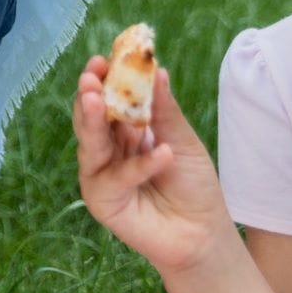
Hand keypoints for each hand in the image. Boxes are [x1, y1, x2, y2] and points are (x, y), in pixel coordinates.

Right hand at [73, 55, 234, 275]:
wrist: (203, 233)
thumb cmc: (193, 187)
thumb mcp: (182, 141)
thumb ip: (165, 109)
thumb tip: (157, 70)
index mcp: (123, 131)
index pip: (107, 100)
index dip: (103, 80)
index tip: (104, 59)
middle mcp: (106, 150)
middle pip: (89, 119)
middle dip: (88, 96)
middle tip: (90, 77)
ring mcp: (99, 175)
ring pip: (89, 143)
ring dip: (92, 120)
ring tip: (98, 98)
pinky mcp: (101, 200)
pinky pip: (114, 177)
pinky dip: (139, 165)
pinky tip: (162, 154)